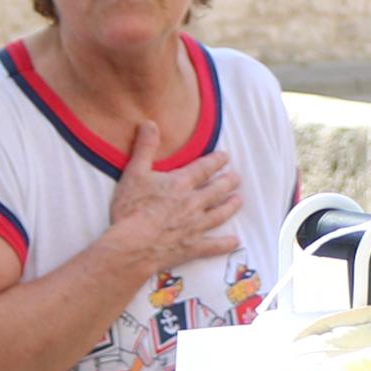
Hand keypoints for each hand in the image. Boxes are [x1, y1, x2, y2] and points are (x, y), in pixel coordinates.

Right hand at [107, 123, 244, 274]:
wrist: (132, 245)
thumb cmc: (131, 209)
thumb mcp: (134, 172)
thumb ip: (144, 147)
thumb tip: (150, 123)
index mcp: (180, 184)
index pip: (203, 169)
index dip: (216, 161)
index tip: (226, 156)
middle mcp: (193, 203)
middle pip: (216, 190)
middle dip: (228, 182)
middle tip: (237, 178)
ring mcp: (195, 226)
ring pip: (219, 214)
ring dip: (230, 206)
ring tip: (239, 201)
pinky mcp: (192, 247)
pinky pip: (213, 246)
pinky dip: (225, 243)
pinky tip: (235, 241)